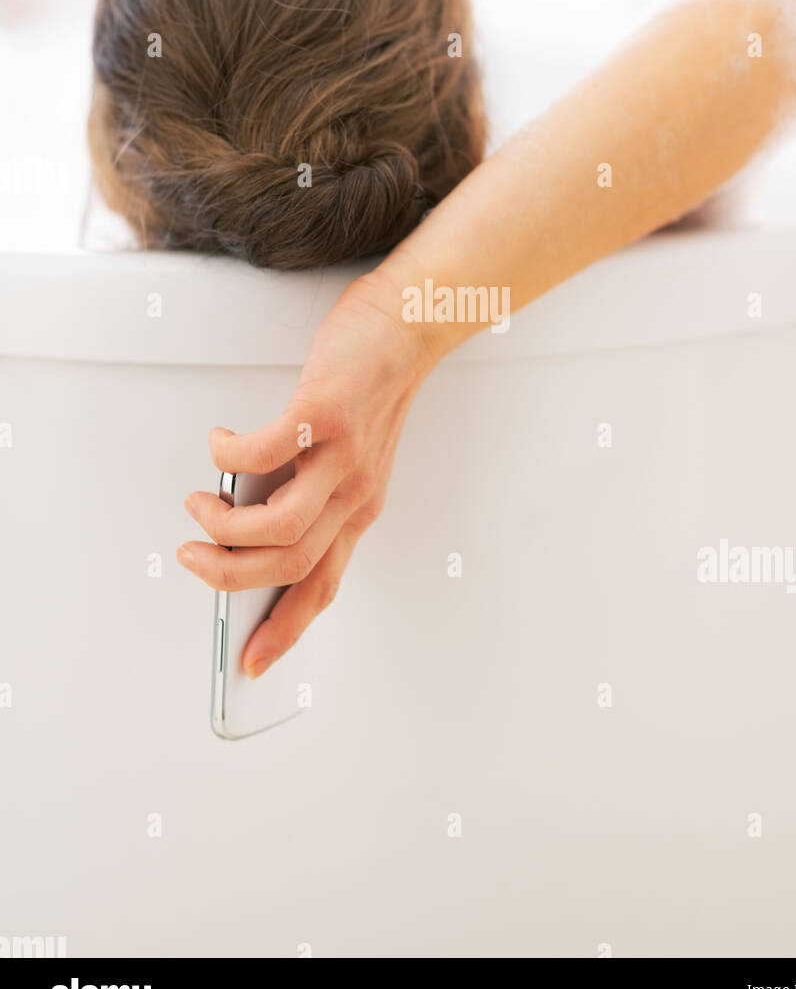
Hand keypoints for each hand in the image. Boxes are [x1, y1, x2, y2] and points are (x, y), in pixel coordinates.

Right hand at [178, 257, 437, 676]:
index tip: (252, 661)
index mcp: (359, 510)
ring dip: (225, 524)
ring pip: (279, 526)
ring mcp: (341, 455)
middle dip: (228, 575)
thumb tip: (249, 522)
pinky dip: (229, 456)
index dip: (285, 630)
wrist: (408, 327)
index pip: (321, 587)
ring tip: (203, 502)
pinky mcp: (324, 413)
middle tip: (194, 554)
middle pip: (289, 566)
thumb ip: (313, 496)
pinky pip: (265, 453)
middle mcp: (354, 492)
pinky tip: (221, 443)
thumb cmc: (372, 388)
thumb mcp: (354, 458)